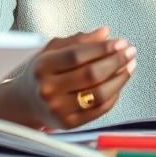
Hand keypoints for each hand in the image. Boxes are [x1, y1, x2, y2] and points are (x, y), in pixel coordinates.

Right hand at [0, 27, 135, 129]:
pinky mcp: (69, 124)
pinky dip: (114, 95)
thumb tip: (105, 32)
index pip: (77, 55)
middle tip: (130, 52)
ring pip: (99, 94)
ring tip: (129, 66)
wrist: (25, 102)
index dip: (102, 48)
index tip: (120, 42)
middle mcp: (48, 89)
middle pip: (90, 75)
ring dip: (120, 79)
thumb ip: (78, 40)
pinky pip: (100, 110)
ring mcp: (58, 109)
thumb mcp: (53, 50)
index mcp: (43, 66)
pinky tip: (119, 83)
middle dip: (116, 61)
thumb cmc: (42, 71)